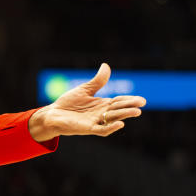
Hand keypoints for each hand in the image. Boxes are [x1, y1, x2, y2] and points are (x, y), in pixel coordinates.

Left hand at [29, 63, 145, 141]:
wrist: (53, 114)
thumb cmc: (69, 103)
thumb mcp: (85, 89)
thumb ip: (97, 81)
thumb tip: (106, 66)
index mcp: (102, 104)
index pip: (119, 101)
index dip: (130, 100)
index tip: (142, 100)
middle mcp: (101, 114)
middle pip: (119, 109)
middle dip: (130, 107)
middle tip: (141, 103)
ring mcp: (95, 121)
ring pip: (113, 119)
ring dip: (124, 116)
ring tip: (136, 112)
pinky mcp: (88, 128)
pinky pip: (101, 129)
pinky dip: (111, 128)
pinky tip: (120, 124)